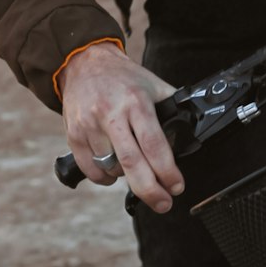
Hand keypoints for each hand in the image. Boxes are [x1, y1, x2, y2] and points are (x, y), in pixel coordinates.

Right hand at [60, 44, 182, 212]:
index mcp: (135, 102)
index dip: (167, 171)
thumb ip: (172, 105)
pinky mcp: (73, 134)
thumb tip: (191, 130)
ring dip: (127, 177)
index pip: (154, 144)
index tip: (176, 186)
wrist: (84, 63)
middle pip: (132, 163)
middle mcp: (111, 114)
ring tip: (137, 170)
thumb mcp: (153, 84)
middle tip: (164, 203)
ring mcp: (89, 125)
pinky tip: (114, 171)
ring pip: (111, 168)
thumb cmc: (123, 77)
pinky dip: (105, 178)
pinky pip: (91, 169)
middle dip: (150, 190)